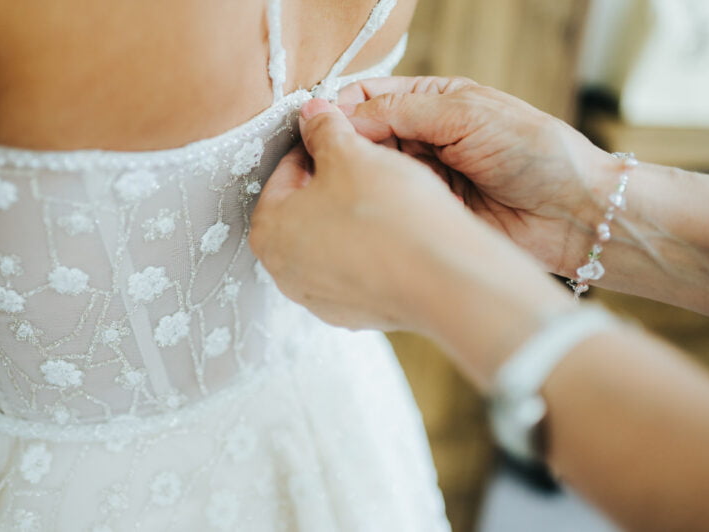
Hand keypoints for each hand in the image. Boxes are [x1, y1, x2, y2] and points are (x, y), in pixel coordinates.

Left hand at [249, 98, 477, 330]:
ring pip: (331, 242)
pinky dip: (369, 251)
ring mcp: (319, 299)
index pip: (284, 175)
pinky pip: (356, 270)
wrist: (440, 277)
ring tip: (386, 200)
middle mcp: (285, 273)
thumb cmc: (386, 213)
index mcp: (268, 231)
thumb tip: (312, 114)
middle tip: (365, 166)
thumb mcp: (350, 153)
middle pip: (304, 212)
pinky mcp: (354, 314)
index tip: (339, 138)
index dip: (315, 149)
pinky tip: (396, 235)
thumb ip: (324, 129)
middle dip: (331, 186)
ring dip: (351, 218)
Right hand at [338, 76, 616, 277]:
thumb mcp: (467, 114)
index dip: (340, 109)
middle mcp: (423, 139)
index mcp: (433, 103)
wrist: (573, 213)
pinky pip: (391, 205)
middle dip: (340, 146)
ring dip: (355, 177)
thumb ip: (404, 112)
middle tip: (319, 163)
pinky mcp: (428, 213)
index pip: (369, 97)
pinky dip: (374, 206)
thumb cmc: (534, 152)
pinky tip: (361, 211)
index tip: (319, 127)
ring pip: (372, 173)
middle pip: (362, 136)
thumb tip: (343, 114)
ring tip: (337, 186)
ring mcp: (424, 178)